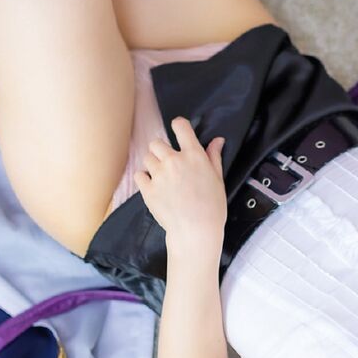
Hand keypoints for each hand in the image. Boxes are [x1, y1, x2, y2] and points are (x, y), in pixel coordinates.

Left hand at [134, 117, 226, 253]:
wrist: (196, 231)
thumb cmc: (212, 207)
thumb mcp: (218, 180)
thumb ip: (214, 157)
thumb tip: (217, 140)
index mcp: (194, 155)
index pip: (180, 127)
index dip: (178, 126)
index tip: (178, 131)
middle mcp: (174, 161)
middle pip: (157, 143)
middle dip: (161, 151)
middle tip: (168, 163)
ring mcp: (159, 175)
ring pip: (147, 158)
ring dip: (152, 164)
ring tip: (162, 178)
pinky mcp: (148, 189)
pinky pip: (139, 175)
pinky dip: (144, 179)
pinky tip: (154, 187)